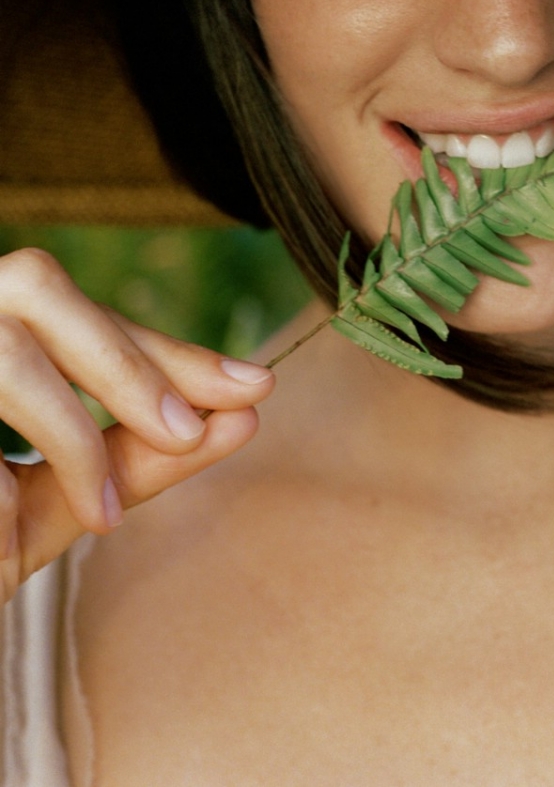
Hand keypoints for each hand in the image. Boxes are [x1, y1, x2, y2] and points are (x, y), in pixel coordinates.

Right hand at [0, 247, 274, 601]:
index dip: (167, 346)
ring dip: (65, 427)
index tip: (256, 386)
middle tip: (193, 429)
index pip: (83, 316)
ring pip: (2, 349)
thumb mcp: (50, 504)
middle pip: (36, 286)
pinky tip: (3, 540)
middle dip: (124, 359)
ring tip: (101, 512)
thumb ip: (132, 460)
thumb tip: (243, 415)